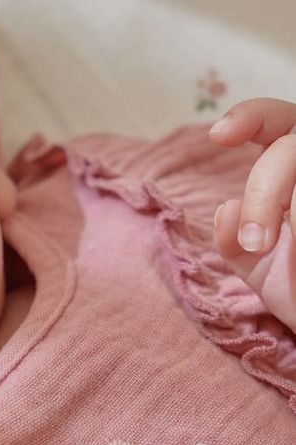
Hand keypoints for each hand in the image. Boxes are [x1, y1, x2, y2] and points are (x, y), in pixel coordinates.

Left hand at [209, 97, 295, 330]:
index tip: (219, 135)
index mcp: (293, 171)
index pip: (277, 124)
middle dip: (264, 192)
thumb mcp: (259, 265)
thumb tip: (226, 211)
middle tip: (254, 242)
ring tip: (276, 251)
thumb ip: (233, 239)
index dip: (251, 116)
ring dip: (280, 205)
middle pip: (291, 147)